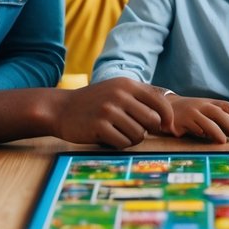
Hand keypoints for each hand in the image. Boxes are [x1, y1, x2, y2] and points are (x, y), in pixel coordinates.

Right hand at [55, 78, 175, 147]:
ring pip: (139, 134)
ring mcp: (109, 110)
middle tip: (134, 130)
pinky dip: (119, 144)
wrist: (61, 108)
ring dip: (132, 139)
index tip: (166, 126)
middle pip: (151, 121)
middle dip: (147, 130)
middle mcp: (120, 95)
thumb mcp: (117, 90)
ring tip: (119, 133)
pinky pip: (123, 143)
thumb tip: (167, 115)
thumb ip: (140, 98)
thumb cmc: (95, 102)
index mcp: (127, 84)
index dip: (167, 116)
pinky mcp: (99, 126)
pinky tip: (109, 138)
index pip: (159, 101)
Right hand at [167, 95, 228, 143]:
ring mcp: (193, 112)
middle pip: (224, 115)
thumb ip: (222, 121)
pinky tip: (208, 139)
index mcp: (213, 103)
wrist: (167, 105)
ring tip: (227, 142)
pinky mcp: (182, 120)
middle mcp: (205, 105)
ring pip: (210, 121)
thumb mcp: (208, 112)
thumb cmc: (193, 112)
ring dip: (220, 132)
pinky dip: (203, 133)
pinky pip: (194, 127)